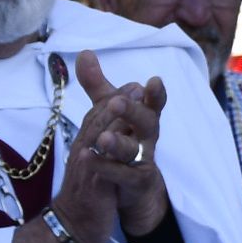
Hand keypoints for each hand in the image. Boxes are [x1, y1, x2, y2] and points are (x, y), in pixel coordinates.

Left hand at [66, 50, 170, 239]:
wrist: (130, 189)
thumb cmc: (125, 142)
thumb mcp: (110, 113)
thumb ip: (98, 86)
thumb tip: (84, 53)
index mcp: (144, 118)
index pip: (154, 103)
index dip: (156, 94)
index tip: (154, 81)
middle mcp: (147, 138)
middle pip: (147, 123)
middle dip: (133, 111)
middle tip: (117, 101)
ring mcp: (143, 161)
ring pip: (134, 151)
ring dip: (118, 143)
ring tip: (102, 138)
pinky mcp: (134, 183)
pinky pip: (121, 175)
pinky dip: (104, 166)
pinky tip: (86, 157)